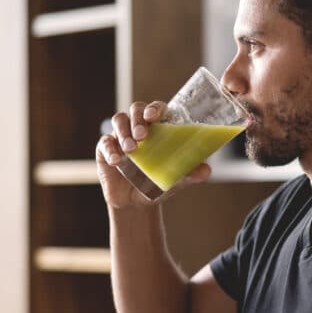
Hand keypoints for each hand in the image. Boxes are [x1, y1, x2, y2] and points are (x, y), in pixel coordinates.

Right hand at [95, 100, 211, 208]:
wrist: (136, 203)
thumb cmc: (158, 184)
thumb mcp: (176, 180)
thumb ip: (190, 174)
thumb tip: (206, 171)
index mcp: (158, 129)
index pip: (156, 109)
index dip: (155, 108)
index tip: (155, 116)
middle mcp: (138, 127)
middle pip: (136, 109)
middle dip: (138, 119)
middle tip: (143, 135)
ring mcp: (120, 136)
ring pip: (119, 120)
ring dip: (124, 132)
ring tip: (132, 150)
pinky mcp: (105, 148)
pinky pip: (105, 142)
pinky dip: (110, 149)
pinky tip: (116, 161)